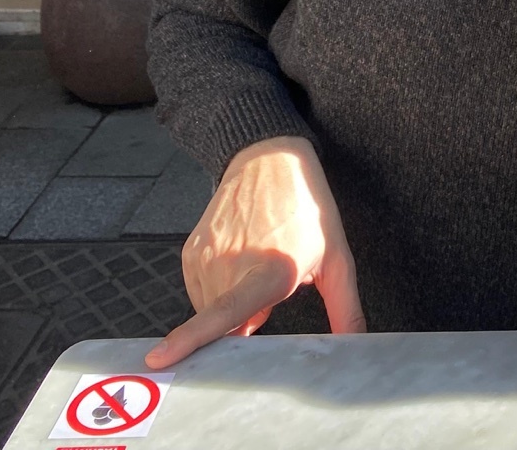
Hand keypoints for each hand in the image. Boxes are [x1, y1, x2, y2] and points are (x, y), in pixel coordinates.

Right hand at [144, 135, 365, 366]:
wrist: (269, 157)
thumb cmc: (307, 209)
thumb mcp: (336, 258)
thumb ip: (346, 309)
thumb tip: (356, 346)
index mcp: (269, 272)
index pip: (225, 315)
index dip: (191, 340)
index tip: (159, 359)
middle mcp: (230, 266)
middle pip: (228, 327)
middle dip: (249, 321)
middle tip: (273, 283)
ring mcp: (205, 257)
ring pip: (212, 310)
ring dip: (232, 304)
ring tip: (256, 266)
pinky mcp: (191, 251)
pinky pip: (200, 291)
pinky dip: (218, 289)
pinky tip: (240, 260)